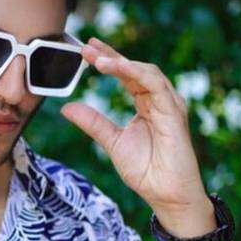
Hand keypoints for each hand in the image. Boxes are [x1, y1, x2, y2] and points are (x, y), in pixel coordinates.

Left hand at [60, 37, 209, 219]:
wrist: (165, 194)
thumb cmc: (146, 170)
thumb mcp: (112, 142)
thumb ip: (93, 122)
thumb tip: (67, 107)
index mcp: (146, 104)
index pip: (126, 75)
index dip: (108, 60)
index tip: (86, 50)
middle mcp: (159, 100)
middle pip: (135, 68)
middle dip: (110, 55)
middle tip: (86, 46)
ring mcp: (169, 104)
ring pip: (146, 72)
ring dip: (120, 62)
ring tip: (96, 58)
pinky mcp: (173, 112)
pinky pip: (155, 85)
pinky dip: (135, 73)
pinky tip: (117, 67)